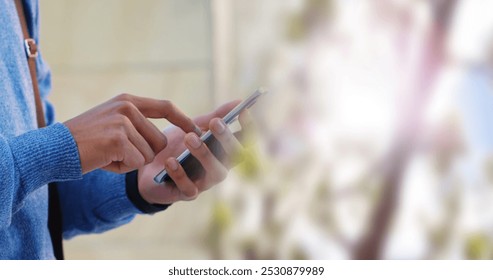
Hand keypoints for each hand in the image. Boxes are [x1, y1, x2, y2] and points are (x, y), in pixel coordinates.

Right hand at [64, 93, 200, 173]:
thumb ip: (137, 125)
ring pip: (148, 154)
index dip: (183, 120)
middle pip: (160, 140)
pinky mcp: (118, 139)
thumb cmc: (86, 141)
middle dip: (144, 154)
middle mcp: (127, 107)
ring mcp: (123, 121)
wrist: (56, 149)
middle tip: (117, 152)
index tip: (197, 130)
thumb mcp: (113, 123)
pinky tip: (105, 161)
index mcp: (128, 101)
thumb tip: (165, 141)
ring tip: (109, 154)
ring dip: (131, 162)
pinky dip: (122, 168)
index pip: (165, 107)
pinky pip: (136, 163)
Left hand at [137, 101, 252, 203]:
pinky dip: (180, 173)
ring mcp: (205, 182)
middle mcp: (220, 167)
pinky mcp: (187, 193)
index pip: (245, 141)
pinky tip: (171, 161)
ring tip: (189, 138)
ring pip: (217, 173)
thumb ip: (214, 116)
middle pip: (235, 156)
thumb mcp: (193, 127)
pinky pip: (189, 188)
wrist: (148, 168)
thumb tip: (239, 101)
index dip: (248, 128)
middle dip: (227, 138)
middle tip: (215, 123)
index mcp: (223, 151)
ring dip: (205, 154)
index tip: (243, 112)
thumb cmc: (175, 146)